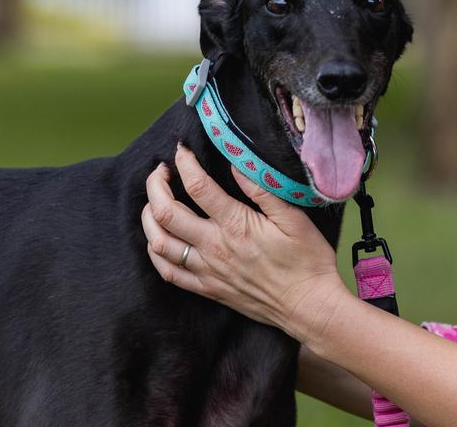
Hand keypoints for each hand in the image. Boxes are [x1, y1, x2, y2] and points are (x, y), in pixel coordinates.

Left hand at [142, 145, 348, 339]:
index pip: (197, 186)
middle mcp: (214, 247)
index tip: (182, 150)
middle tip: (159, 171)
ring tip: (153, 201)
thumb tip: (237, 163)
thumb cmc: (307, 260)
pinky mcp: (208, 289)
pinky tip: (157, 240)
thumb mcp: (294, 218)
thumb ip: (263, 190)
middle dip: (155, 186)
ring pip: (159, 242)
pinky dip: (155, 252)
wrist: (308, 305)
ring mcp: (207, 270)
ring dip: (148, 217)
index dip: (184, 163)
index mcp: (236, 225)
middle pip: (166, 213)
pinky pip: (168, 272)